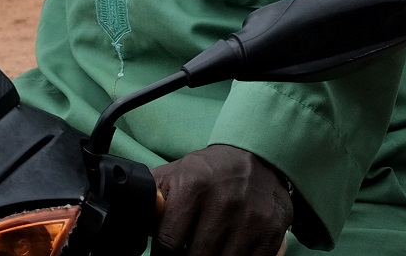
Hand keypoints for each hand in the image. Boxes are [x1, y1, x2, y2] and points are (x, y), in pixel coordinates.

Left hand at [151, 144, 291, 255]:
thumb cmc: (210, 171)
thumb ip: (154, 198)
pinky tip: (227, 251)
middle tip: (185, 252)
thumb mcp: (176, 173)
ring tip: (205, 250)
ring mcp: (250, 219)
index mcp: (193, 186)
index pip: (168, 242)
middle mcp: (223, 202)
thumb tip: (133, 219)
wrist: (258, 157)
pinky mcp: (271, 232)